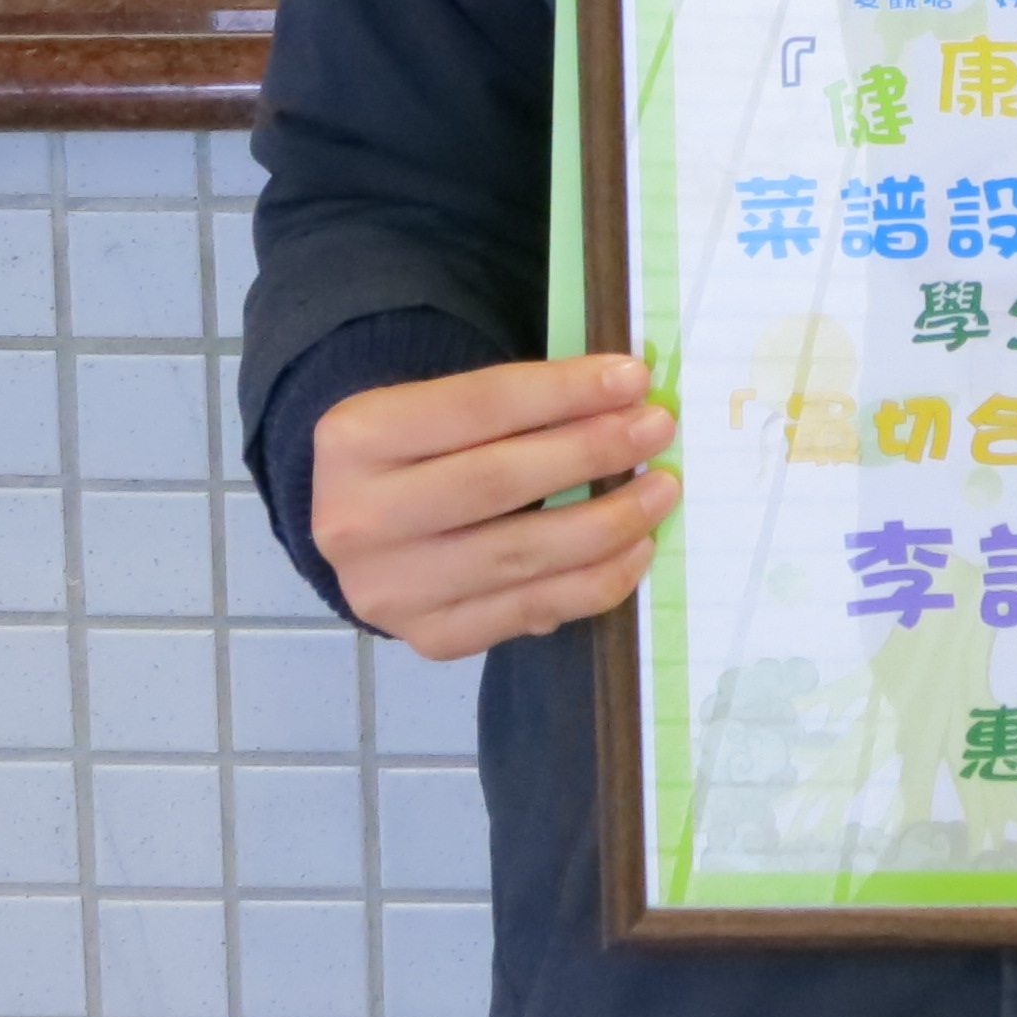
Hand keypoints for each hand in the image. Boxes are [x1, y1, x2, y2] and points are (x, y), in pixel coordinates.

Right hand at [309, 355, 679, 658]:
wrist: (362, 531)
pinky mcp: (428, 637)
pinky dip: (594, 582)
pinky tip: (634, 550)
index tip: (634, 379)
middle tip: (656, 429)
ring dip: (608, 522)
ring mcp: (390, 589)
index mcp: (357, 437)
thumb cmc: (420, 454)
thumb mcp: (438, 409)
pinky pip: (529, 612)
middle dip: (591, 452)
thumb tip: (624, 399)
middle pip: (498, 481)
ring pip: (521, 555)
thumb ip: (517, 404)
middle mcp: (358, 518)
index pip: (479, 404)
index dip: (564, 390)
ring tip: (659, 492)